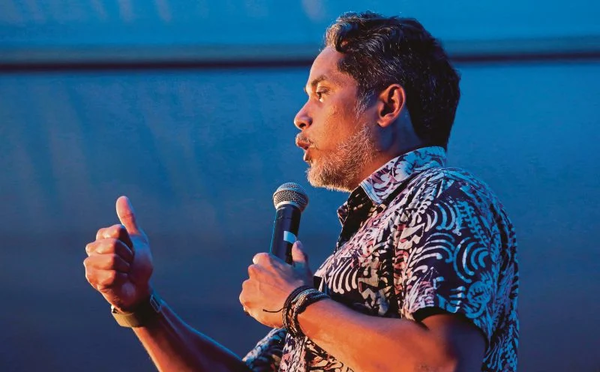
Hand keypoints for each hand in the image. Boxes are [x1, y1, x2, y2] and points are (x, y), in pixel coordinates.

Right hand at [84, 196, 153, 311]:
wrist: (139, 287)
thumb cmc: (138, 264)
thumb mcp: (138, 238)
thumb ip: (129, 219)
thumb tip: (122, 198)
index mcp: (102, 236)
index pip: (117, 231)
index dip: (129, 242)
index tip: (131, 250)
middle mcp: (93, 249)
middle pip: (113, 244)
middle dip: (127, 256)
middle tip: (127, 263)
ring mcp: (90, 264)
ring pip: (111, 260)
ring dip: (124, 268)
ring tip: (122, 272)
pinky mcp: (92, 279)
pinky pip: (111, 275)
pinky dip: (121, 279)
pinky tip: (118, 281)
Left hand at [239, 241, 312, 327]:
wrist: (297, 308)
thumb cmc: (300, 287)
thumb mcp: (303, 268)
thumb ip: (298, 254)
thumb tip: (297, 243)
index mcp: (266, 260)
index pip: (259, 260)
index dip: (266, 269)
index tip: (273, 278)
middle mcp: (254, 270)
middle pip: (254, 276)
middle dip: (261, 283)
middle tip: (274, 292)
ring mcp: (248, 285)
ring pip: (250, 290)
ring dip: (256, 295)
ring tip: (271, 303)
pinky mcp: (245, 299)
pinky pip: (247, 303)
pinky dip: (254, 306)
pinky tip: (266, 309)